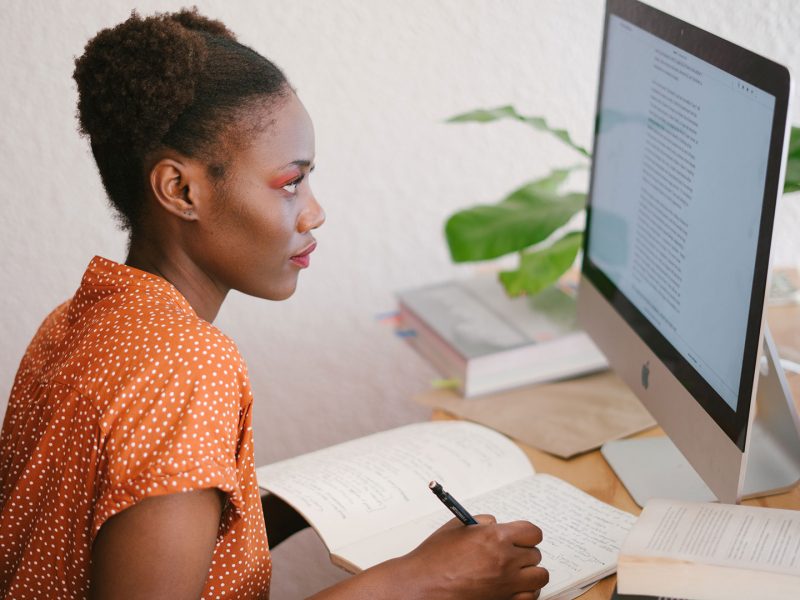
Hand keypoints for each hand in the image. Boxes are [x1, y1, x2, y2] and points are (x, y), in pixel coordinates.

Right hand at [401, 514, 548, 599]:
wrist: (422, 586)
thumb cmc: (434, 558)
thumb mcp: (456, 527)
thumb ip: (482, 522)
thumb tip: (496, 524)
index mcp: (495, 537)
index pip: (532, 532)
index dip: (526, 534)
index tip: (521, 537)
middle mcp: (505, 560)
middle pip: (535, 554)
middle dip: (524, 552)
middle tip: (511, 553)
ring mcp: (506, 584)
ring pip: (539, 577)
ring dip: (530, 573)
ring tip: (516, 571)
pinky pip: (531, 597)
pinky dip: (526, 592)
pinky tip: (513, 587)